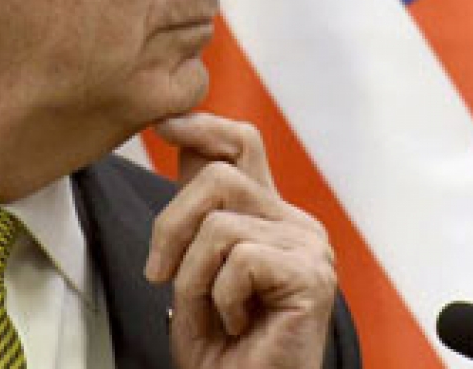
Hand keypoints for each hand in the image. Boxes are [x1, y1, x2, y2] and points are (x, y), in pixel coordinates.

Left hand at [144, 113, 336, 368]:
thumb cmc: (220, 347)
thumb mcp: (191, 264)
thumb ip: (196, 208)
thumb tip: (177, 131)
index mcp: (268, 215)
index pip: (242, 143)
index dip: (203, 127)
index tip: (166, 125)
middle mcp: (295, 223)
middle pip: (217, 176)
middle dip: (171, 226)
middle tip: (160, 275)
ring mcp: (309, 247)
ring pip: (219, 224)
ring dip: (193, 277)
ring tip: (211, 312)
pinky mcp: (311, 276)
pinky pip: (239, 260)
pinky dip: (219, 298)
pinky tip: (237, 324)